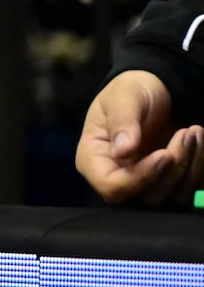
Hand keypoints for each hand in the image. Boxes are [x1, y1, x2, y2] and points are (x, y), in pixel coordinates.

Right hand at [78, 70, 203, 206]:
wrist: (152, 90)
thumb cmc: (130, 92)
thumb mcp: (123, 98)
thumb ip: (122, 122)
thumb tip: (123, 152)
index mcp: (94, 160)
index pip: (113, 187)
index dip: (141, 177)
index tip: (165, 154)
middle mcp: (117, 177)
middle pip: (146, 196)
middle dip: (173, 169)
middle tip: (185, 134)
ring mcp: (144, 182)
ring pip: (172, 195)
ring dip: (190, 167)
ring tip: (193, 132)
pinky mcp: (166, 180)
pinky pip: (188, 188)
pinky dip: (198, 168)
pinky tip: (198, 141)